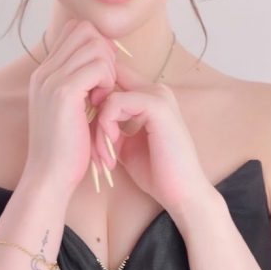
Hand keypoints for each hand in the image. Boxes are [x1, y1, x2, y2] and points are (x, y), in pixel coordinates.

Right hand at [24, 19, 118, 197]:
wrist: (49, 176)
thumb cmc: (66, 149)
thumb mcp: (70, 110)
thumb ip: (79, 84)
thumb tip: (102, 62)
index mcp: (44, 73)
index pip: (74, 30)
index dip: (96, 45)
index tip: (103, 74)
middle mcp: (44, 71)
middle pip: (84, 29)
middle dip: (104, 51)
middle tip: (107, 82)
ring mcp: (51, 80)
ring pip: (93, 44)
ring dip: (108, 67)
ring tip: (104, 94)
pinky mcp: (64, 93)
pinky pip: (97, 66)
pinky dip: (107, 80)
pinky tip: (103, 101)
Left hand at [93, 59, 207, 215]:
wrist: (181, 191)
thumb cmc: (156, 171)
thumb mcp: (125, 144)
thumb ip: (112, 125)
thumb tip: (90, 115)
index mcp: (150, 98)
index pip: (115, 78)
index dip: (96, 97)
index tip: (90, 127)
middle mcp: (156, 91)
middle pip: (107, 87)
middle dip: (94, 117)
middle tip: (97, 148)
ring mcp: (158, 96)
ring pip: (109, 97)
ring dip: (100, 126)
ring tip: (105, 153)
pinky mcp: (157, 106)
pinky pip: (116, 102)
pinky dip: (107, 124)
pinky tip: (113, 144)